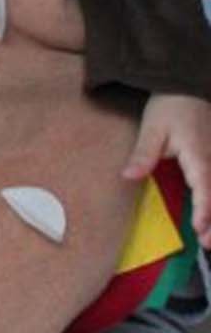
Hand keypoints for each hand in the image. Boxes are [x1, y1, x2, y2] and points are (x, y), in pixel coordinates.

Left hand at [127, 92, 210, 238]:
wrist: (187, 87)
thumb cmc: (170, 106)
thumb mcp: (153, 128)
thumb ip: (143, 154)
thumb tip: (128, 177)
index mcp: (200, 156)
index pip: (206, 188)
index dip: (205, 210)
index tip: (200, 229)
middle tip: (208, 245)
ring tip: (209, 240)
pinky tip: (209, 219)